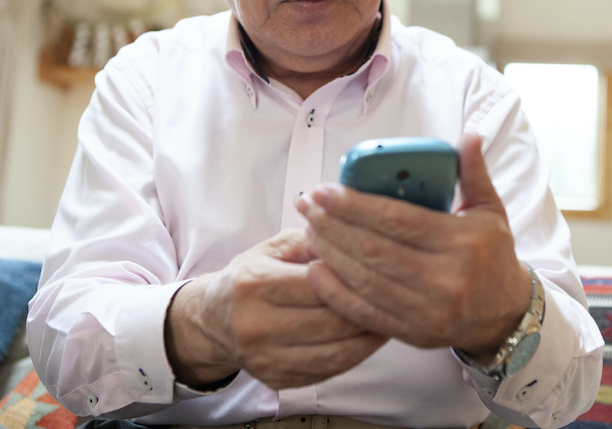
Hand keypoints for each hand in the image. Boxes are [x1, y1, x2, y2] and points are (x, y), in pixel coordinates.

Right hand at [165, 228, 387, 389]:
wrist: (214, 321)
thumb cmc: (251, 277)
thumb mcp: (274, 247)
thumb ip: (313, 240)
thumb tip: (354, 231)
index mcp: (255, 284)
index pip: (319, 283)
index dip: (355, 277)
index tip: (383, 270)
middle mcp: (255, 325)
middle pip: (330, 322)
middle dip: (369, 309)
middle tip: (397, 297)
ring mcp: (264, 358)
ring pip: (334, 353)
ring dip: (369, 338)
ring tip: (391, 318)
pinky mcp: (276, 380)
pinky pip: (327, 372)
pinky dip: (355, 356)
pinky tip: (369, 339)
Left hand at [297, 133, 530, 360]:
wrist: (505, 313)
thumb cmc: (492, 255)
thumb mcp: (490, 210)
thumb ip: (474, 173)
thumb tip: (469, 135)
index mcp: (462, 242)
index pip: (397, 219)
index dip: (355, 204)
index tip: (327, 189)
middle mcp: (445, 278)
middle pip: (374, 248)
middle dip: (333, 224)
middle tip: (308, 205)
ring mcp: (428, 310)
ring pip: (365, 278)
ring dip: (330, 252)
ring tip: (309, 229)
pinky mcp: (413, 332)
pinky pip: (365, 312)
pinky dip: (336, 292)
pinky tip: (316, 270)